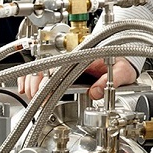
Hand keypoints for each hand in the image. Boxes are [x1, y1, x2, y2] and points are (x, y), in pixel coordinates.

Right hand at [17, 57, 137, 99]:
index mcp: (83, 54)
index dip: (47, 81)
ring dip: (31, 79)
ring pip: (42, 66)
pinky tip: (26, 86)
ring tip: (29, 94)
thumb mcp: (122, 72)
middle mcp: (73, 55)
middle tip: (34, 98)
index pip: (58, 66)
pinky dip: (33, 76)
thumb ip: (109, 81)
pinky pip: (45, 68)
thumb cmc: (123, 63)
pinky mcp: (66, 65)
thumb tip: (94, 92)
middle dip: (36, 83)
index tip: (43, 95)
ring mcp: (68, 59)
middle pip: (46, 66)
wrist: (126, 56)